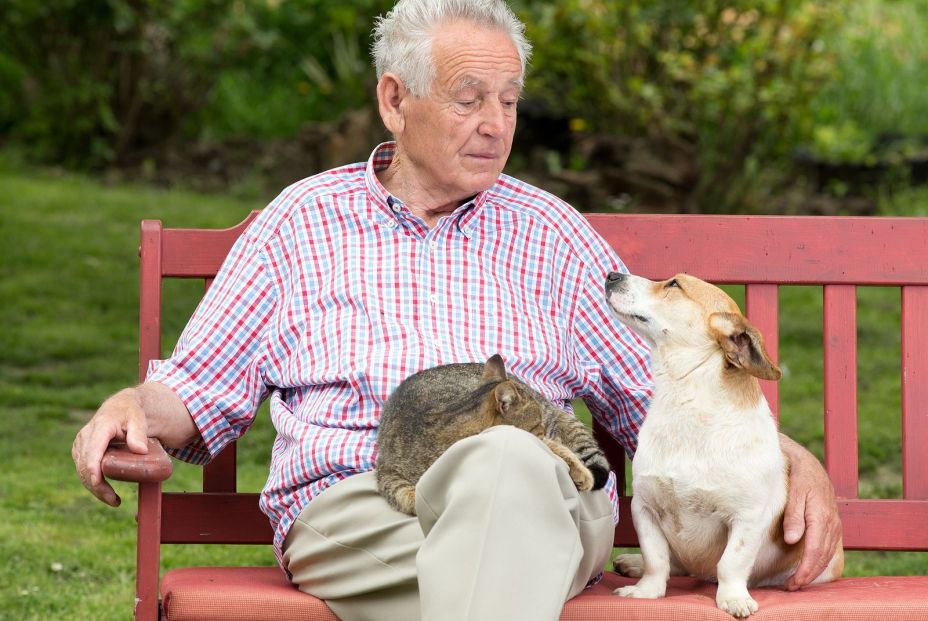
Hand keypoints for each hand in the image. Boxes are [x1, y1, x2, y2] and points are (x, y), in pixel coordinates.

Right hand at [72, 387, 150, 506]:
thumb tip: (140, 450)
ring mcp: (80, 443)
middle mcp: (85, 436)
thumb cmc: (131, 413)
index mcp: (100, 427)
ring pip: (81, 470)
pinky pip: (82, 469)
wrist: (120, 406)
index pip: (92, 455)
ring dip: (94, 487)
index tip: (101, 487)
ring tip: (112, 500)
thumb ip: (138, 433)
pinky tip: (103, 491)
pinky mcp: (80, 450)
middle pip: (85, 467)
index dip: (94, 473)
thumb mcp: (138, 419)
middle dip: (97, 486)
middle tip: (114, 500)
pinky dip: (91, 481)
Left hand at [779, 434, 841, 589]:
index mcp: (821, 515)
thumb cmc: (795, 475)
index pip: (815, 550)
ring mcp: (833, 522)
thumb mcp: (793, 491)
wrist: (806, 461)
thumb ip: (793, 515)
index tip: (794, 583)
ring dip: (815, 569)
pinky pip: (829, 546)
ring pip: (827, 553)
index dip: (805, 570)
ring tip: (798, 582)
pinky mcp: (831, 522)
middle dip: (808, 575)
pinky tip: (810, 567)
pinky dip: (821, 560)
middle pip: (822, 556)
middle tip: (792, 588)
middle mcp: (831, 521)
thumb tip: (793, 540)